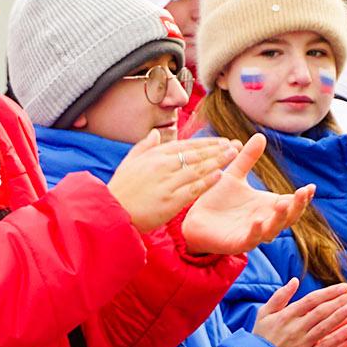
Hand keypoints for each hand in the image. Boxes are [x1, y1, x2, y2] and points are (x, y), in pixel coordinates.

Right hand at [105, 133, 237, 233]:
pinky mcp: (170, 201)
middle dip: (217, 149)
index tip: (221, 141)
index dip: (206, 143)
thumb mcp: (129, 162)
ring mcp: (167, 183)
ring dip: (217, 161)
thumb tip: (156, 133)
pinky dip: (206, 182)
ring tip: (233, 156)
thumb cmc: (120, 189)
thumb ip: (145, 146)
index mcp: (154, 156)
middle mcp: (162, 166)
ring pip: (197, 169)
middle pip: (196, 155)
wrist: (112, 213)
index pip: (186, 145)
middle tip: (235, 145)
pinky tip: (220, 175)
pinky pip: (192, 189)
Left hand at [181, 135, 315, 255]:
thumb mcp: (234, 175)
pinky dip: (255, 232)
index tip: (311, 186)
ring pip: (273, 230)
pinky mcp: (237, 244)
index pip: (291, 202)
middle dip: (297, 206)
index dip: (302, 197)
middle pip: (288, 217)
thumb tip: (261, 135)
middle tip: (304, 193)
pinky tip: (257, 221)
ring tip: (283, 204)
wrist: (194, 220)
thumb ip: (247, 158)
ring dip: (280, 218)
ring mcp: (252, 234)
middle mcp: (264, 221)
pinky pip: (250, 240)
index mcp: (266, 206)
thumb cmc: (217, 200)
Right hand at [253, 279, 346, 346]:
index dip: (330, 293)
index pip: (312, 300)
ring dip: (342, 318)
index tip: (344, 287)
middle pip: (323, 312)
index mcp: (286, 316)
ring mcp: (302, 344)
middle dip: (341, 302)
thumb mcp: (264, 313)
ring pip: (326, 328)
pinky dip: (339, 338)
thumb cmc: (261, 337)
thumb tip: (295, 280)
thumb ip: (280, 296)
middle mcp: (296, 328)